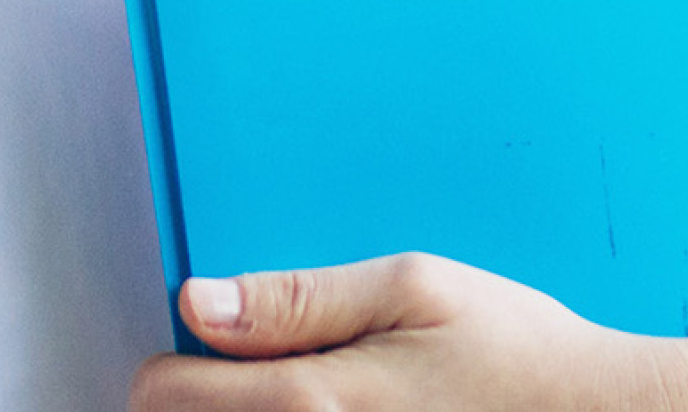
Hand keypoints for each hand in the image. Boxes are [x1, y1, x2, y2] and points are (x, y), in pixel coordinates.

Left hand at [127, 255, 687, 410]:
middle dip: (200, 401)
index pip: (171, 394)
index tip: (196, 342)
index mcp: (315, 401)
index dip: (169, 360)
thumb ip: (295, 298)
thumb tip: (197, 301)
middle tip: (241, 370)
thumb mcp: (410, 288)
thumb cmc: (517, 351)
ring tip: (294, 392)